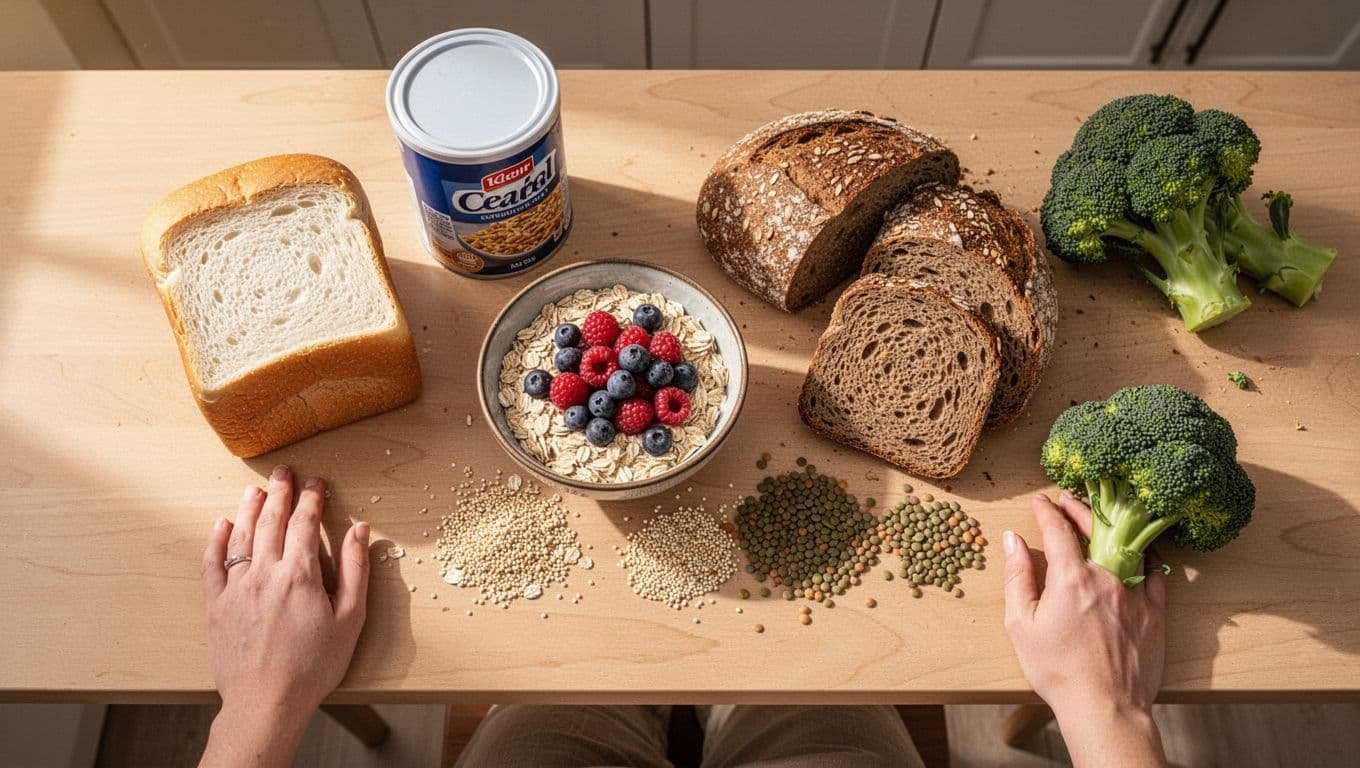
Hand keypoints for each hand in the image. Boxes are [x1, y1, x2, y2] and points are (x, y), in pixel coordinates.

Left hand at [198, 465, 369, 767]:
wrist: (266, 702)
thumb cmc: (313, 666)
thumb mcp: (350, 619)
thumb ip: (354, 570)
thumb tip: (359, 531)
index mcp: (300, 575)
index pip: (305, 523)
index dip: (312, 499)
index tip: (316, 483)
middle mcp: (264, 573)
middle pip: (271, 521)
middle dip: (280, 492)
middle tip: (284, 473)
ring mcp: (236, 588)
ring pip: (241, 536)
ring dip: (250, 508)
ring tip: (255, 489)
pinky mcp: (215, 605)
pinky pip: (212, 563)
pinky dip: (217, 540)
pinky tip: (222, 525)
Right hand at [1003, 491, 1166, 767]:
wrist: (1104, 707)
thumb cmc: (1057, 670)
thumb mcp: (1021, 624)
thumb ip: (1018, 577)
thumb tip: (1013, 540)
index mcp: (1071, 578)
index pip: (1058, 530)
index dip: (1046, 511)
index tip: (1039, 502)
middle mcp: (1107, 577)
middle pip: (1094, 528)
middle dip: (1077, 508)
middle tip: (1065, 499)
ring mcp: (1136, 593)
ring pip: (1128, 544)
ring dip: (1111, 524)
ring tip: (1099, 516)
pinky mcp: (1155, 612)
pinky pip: (1156, 572)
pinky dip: (1145, 554)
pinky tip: (1137, 550)